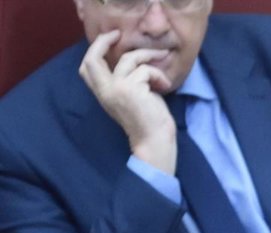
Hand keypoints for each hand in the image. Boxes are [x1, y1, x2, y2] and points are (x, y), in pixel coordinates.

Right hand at [77, 30, 177, 173]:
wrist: (155, 140)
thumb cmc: (148, 120)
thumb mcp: (131, 96)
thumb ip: (124, 79)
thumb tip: (133, 57)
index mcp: (102, 92)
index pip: (87, 66)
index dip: (95, 48)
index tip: (110, 37)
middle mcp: (104, 90)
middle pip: (93, 57)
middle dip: (105, 41)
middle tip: (120, 34)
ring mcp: (116, 88)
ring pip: (129, 59)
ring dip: (149, 58)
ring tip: (161, 68)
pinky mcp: (131, 89)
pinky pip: (146, 70)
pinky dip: (158, 75)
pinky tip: (164, 86)